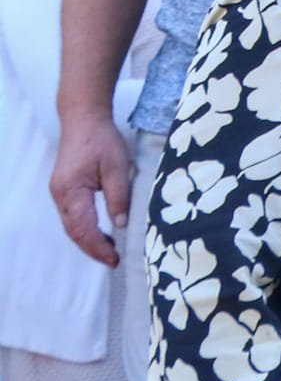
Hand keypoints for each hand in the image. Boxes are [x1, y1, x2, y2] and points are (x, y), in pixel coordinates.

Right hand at [50, 112, 131, 266]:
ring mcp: (60, 193)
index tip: (114, 259)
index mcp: (71, 192)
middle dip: (93, 249)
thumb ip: (118, 197)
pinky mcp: (65, 189)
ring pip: (72, 225)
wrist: (84, 119)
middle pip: (74, 231)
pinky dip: (85, 228)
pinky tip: (101, 233)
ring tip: (109, 251)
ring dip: (89, 240)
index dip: (98, 247)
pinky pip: (73, 216)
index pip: (83, 229)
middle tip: (113, 261)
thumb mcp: (117, 167)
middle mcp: (60, 196)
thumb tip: (120, 225)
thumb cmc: (101, 140)